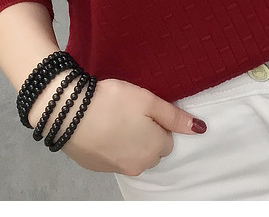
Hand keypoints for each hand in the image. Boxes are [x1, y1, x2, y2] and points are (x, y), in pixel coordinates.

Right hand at [28, 76, 205, 175]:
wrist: (68, 112)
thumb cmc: (112, 101)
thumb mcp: (148, 100)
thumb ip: (174, 116)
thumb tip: (199, 128)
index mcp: (154, 149)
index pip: (167, 138)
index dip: (156, 121)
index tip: (142, 108)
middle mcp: (138, 165)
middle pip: (150, 150)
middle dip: (144, 134)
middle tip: (128, 111)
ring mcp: (116, 168)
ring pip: (131, 154)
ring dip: (127, 140)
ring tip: (113, 118)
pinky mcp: (95, 166)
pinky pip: (112, 156)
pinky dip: (109, 144)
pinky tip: (100, 127)